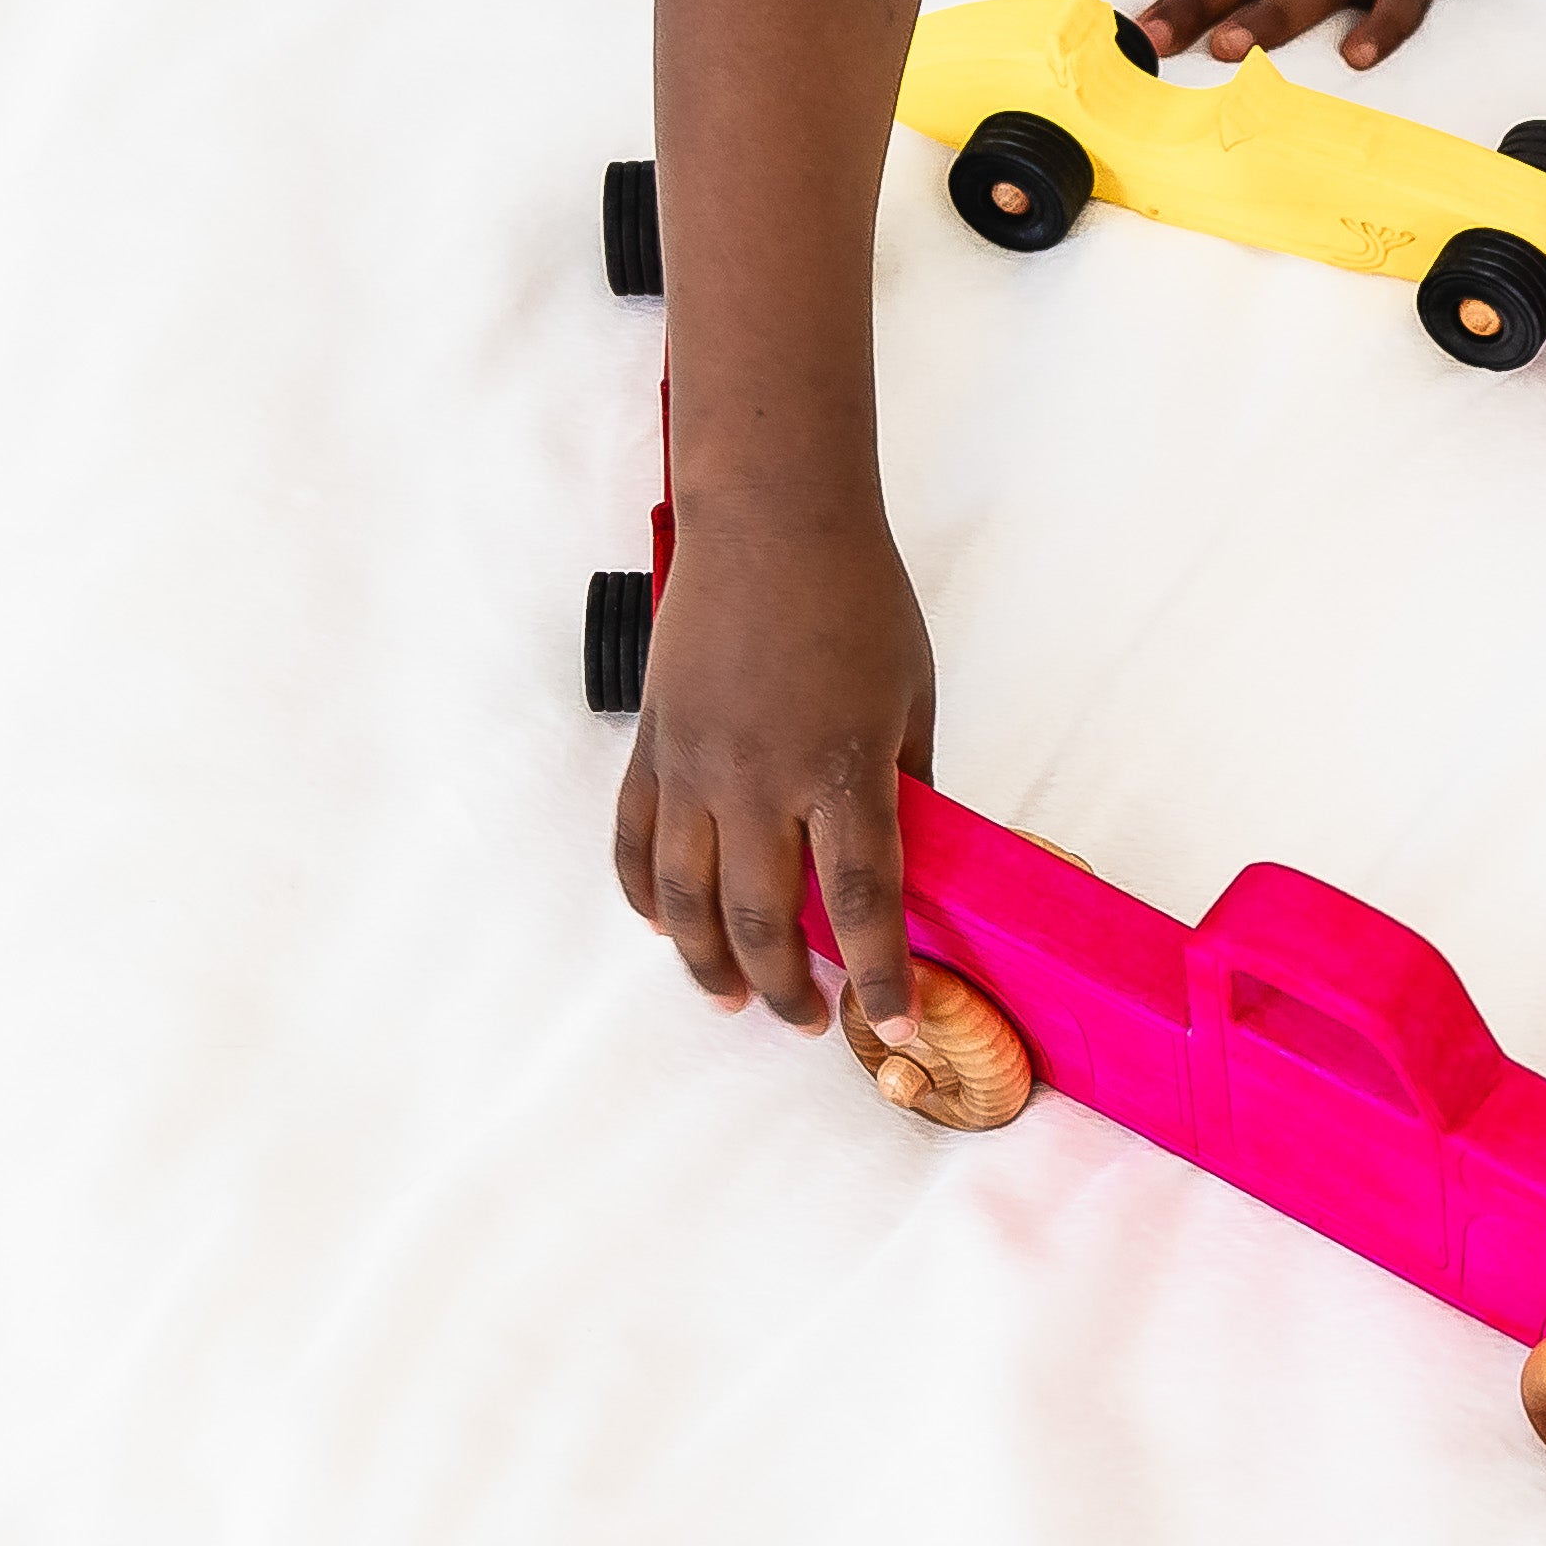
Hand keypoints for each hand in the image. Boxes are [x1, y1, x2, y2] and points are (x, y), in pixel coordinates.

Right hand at [612, 507, 935, 1042]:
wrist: (773, 523)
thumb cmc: (861, 600)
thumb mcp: (912, 693)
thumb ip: (908, 783)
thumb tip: (912, 857)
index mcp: (843, 768)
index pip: (863, 900)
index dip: (878, 975)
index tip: (893, 1022)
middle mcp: (761, 781)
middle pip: (764, 921)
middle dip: (788, 987)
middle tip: (808, 1021)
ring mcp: (695, 768)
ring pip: (684, 901)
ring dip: (707, 964)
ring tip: (734, 1000)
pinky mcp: (653, 747)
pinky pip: (633, 844)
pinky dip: (644, 899)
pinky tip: (666, 928)